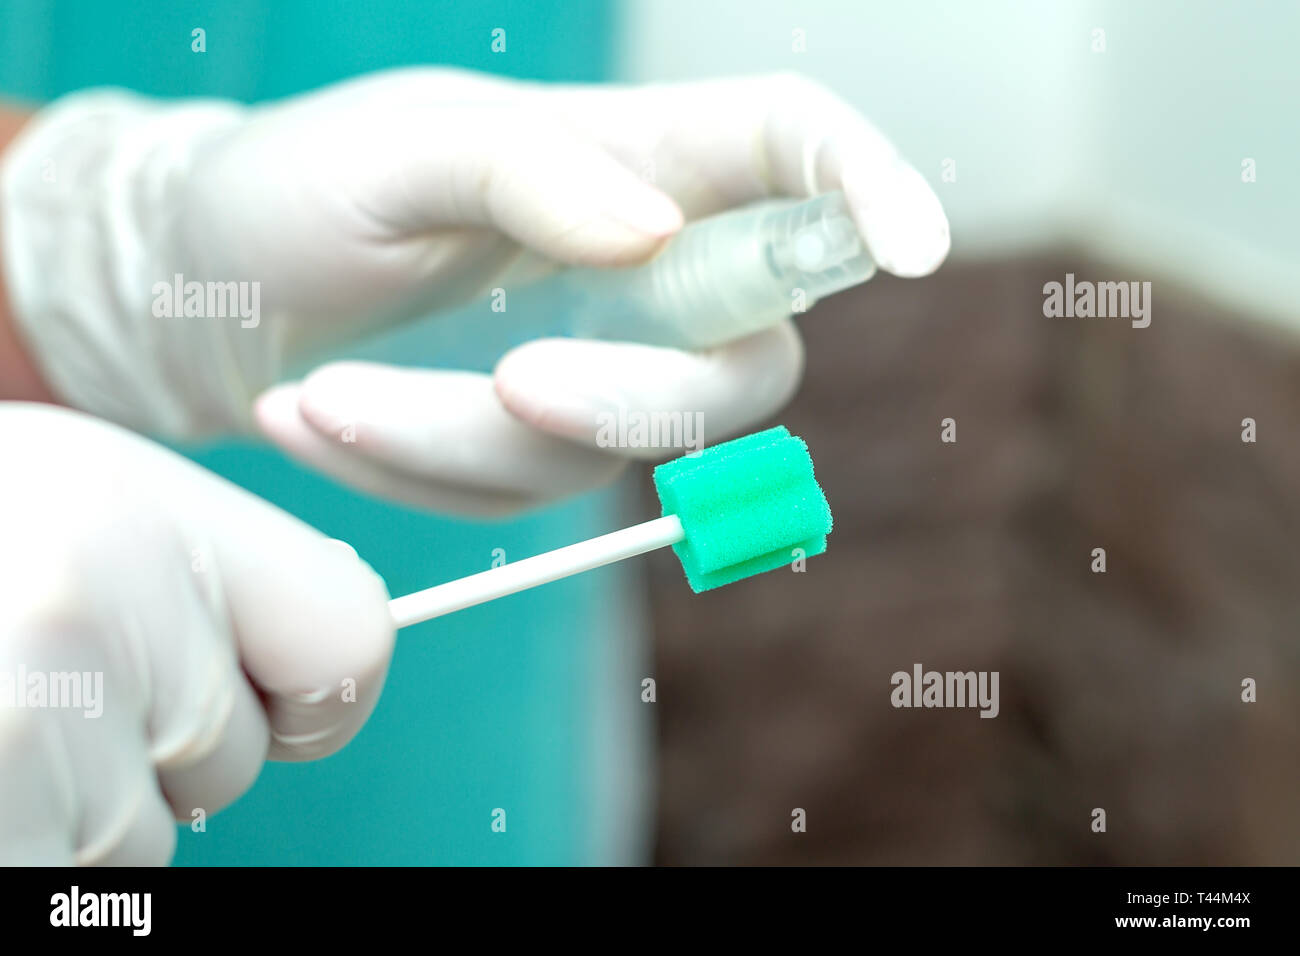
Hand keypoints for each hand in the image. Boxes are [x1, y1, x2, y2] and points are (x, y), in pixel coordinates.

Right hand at [0, 404, 393, 863]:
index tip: (264, 703)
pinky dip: (30, 850)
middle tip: (39, 686)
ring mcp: (29, 707)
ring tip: (1, 711)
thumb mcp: (68, 504)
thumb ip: (203, 571)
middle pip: (234, 759)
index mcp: (133, 500)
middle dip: (159, 758)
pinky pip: (71, 881)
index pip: (350, 641)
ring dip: (78, 812)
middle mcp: (92, 591)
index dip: (317, 701)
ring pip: (145, 840)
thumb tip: (337, 662)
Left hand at [2, 70, 948, 512]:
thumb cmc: (297, 188)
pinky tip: (319, 420)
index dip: (870, 192)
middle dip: (634, 405)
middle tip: (506, 390)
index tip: (914, 250)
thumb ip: (525, 172)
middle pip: (743, 368)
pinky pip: (520, 499)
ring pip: (609, 456)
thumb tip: (650, 233)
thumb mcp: (388, 151)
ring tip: (316, 400)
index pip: (790, 156)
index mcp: (636, 157)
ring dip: (456, 445)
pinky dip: (415, 477)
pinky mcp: (535, 447)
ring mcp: (597, 367)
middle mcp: (644, 269)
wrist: (210, 289)